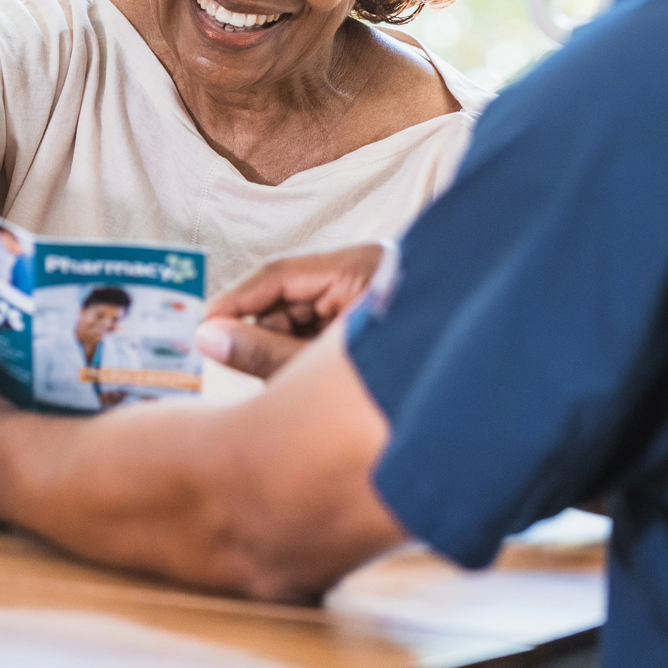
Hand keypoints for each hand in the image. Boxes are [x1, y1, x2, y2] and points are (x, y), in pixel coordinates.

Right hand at [196, 243, 387, 379]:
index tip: (201, 324)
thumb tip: (206, 337)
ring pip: (303, 319)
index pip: (281, 275)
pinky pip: (321, 335)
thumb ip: (263, 353)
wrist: (467, 398)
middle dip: (258, 332)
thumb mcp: (318, 367)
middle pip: (290, 297)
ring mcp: (368, 303)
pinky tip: (292, 381)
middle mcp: (364, 278)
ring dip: (280, 349)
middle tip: (224, 361)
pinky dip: (301, 358)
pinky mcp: (369, 327)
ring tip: (272, 381)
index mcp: (359, 269)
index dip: (237, 300)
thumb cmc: (395, 380)